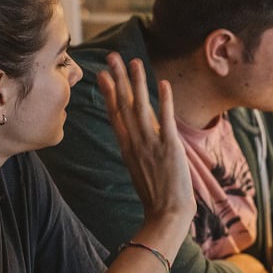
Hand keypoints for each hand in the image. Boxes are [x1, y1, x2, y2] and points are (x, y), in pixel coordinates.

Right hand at [98, 53, 194, 245]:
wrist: (166, 215)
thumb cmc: (156, 195)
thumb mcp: (139, 169)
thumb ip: (136, 150)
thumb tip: (135, 139)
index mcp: (127, 148)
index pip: (115, 114)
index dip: (109, 92)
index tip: (103, 74)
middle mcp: (136, 143)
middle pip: (124, 105)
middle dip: (118, 79)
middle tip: (111, 57)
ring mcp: (151, 144)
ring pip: (141, 107)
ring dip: (138, 83)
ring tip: (134, 62)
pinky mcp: (170, 148)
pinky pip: (166, 120)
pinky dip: (164, 101)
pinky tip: (163, 84)